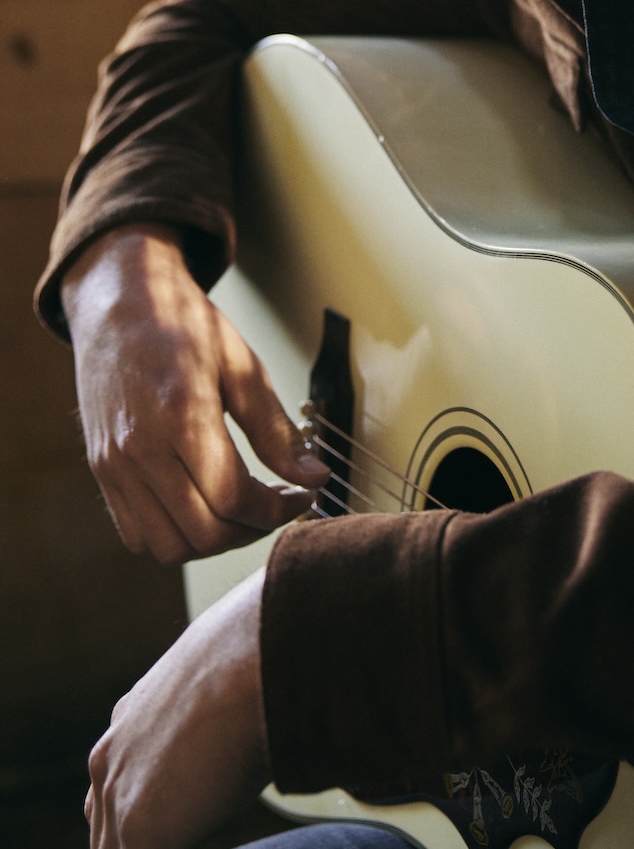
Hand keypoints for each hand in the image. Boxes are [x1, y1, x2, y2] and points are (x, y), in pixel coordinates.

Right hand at [63, 224, 326, 562]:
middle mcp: (140, 449)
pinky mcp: (102, 472)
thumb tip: (315, 476)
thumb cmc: (183, 325)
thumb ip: (276, 429)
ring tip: (243, 510)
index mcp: (180, 416)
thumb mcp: (242, 365)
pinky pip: (137, 535)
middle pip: (203, 532)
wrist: (120, 302)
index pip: (233, 498)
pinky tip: (204, 508)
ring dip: (214, 542)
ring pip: (167, 547)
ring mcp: (114, 466)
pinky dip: (175, 538)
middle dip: (252, 529)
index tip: (302, 495)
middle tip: (277, 504)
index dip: (278, 510)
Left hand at [86, 568, 269, 848]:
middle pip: (102, 843)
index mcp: (130, 721)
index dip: (136, 827)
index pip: (112, 792)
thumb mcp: (229, 677)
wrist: (265, 651)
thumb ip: (229, 701)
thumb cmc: (266, 652)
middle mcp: (112, 759)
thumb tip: (279, 695)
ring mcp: (120, 798)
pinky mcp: (143, 835)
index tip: (176, 842)